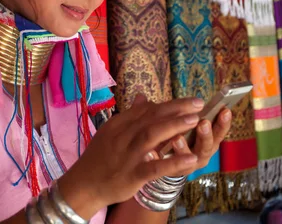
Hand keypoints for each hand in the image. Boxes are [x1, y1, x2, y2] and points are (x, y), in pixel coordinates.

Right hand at [57, 95, 208, 218]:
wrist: (83, 184)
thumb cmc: (100, 157)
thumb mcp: (111, 132)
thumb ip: (130, 116)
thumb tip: (143, 97)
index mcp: (119, 124)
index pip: (146, 109)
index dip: (170, 104)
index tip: (190, 101)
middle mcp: (123, 136)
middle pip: (151, 118)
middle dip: (176, 109)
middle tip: (198, 104)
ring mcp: (128, 156)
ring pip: (151, 136)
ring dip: (174, 126)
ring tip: (195, 120)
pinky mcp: (132, 176)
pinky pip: (154, 168)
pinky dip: (172, 162)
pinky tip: (190, 159)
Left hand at [168, 107, 231, 174]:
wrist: (167, 158)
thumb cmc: (184, 135)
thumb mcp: (192, 125)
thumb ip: (194, 116)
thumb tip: (198, 101)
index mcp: (210, 141)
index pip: (219, 131)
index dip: (223, 122)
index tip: (225, 110)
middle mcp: (203, 154)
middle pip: (207, 146)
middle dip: (206, 135)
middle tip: (203, 123)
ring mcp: (189, 164)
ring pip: (188, 159)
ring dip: (183, 148)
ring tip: (176, 139)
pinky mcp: (173, 170)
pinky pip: (169, 166)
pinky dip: (164, 158)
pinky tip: (154, 152)